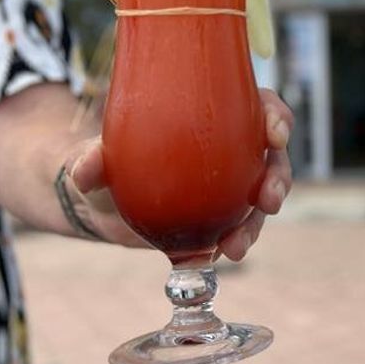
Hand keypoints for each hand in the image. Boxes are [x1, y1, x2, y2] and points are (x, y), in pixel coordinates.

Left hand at [68, 88, 293, 258]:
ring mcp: (231, 186)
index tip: (274, 135)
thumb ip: (92, 156)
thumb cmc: (110, 159)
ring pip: (259, 200)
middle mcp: (234, 149)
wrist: (104, 201)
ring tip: (235, 247)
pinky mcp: (220, 219)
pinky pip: (236, 230)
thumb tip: (85, 171)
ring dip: (256, 224)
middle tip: (268, 200)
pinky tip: (219, 257)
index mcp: (219, 115)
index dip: (277, 117)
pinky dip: (232, 244)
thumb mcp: (101, 151)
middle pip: (273, 157)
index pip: (261, 106)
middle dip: (279, 179)